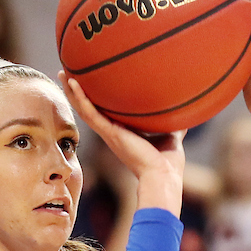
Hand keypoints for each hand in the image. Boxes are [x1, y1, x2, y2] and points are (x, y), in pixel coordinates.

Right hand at [60, 75, 183, 216]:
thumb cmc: (168, 164)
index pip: (106, 114)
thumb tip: (187, 109)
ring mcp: (109, 134)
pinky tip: (73, 83)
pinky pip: (90, 113)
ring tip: (62, 73)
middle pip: (89, 109)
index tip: (91, 85)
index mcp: (124, 134)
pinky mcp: (109, 134)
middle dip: (78, 93)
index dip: (97, 100)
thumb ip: (174, 121)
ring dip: (72, 92)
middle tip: (68, 74)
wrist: (164, 176)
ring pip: (84, 110)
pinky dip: (80, 98)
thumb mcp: (172, 136)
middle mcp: (112, 133)